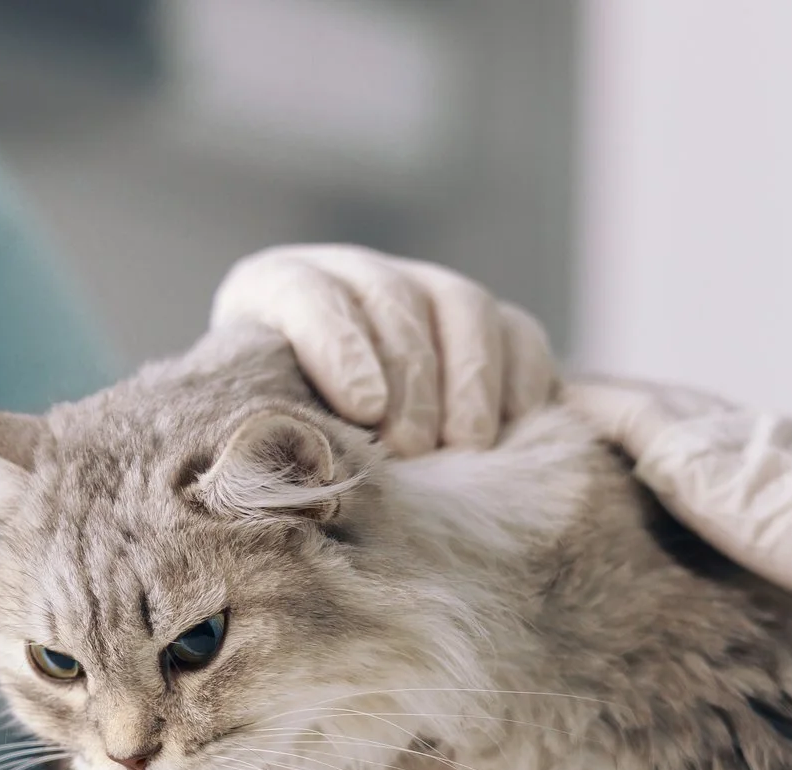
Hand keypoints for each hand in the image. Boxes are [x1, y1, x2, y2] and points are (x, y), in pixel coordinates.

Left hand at [214, 245, 557, 456]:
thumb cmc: (283, 449)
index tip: (364, 409)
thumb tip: (324, 469)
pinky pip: (518, 333)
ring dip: (469, 380)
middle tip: (411, 447)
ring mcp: (425, 291)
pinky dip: (520, 380)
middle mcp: (356, 277)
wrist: (313, 449)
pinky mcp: (487, 324)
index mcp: (278, 292)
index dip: (339, 347)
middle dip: (410, 378)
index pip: (307, 296)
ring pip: (463, 307)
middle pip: (394, 301)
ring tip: (465, 445)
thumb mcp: (271, 436)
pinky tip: (509, 430)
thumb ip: (287, 435)